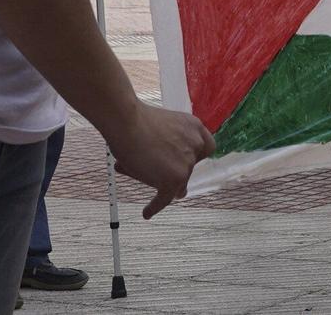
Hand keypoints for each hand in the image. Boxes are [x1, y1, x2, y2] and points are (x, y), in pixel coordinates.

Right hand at [102, 101, 215, 218]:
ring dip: (159, 181)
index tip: (185, 162)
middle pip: (189, 167)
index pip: (205, 148)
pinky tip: (147, 212)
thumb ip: (169, 142)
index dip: (194, 157)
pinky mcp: (174, 179)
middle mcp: (195, 146)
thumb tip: (161, 164)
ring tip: (138, 173)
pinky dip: (155, 206)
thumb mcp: (163, 124)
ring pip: (175, 183)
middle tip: (158, 170)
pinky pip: (165, 199)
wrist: (126, 121)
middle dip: (174, 170)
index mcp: (194, 128)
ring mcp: (186, 164)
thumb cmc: (136, 118)